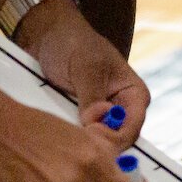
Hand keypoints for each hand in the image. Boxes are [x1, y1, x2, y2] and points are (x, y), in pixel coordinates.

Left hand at [16, 0, 151, 147]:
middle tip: (74, 145)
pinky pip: (78, 139)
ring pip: (96, 144)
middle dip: (96, 145)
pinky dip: (68, 140)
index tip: (92, 137)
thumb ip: (92, 95)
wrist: (48, 36)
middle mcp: (121, 110)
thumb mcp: (84, 66)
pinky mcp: (80, 122)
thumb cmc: (73, 43)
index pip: (132, 127)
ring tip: (61, 139)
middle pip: (115, 142)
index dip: (115, 137)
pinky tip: (55, 136)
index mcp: (134, 94)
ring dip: (80, 145)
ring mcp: (100, 118)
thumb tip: (96, 122)